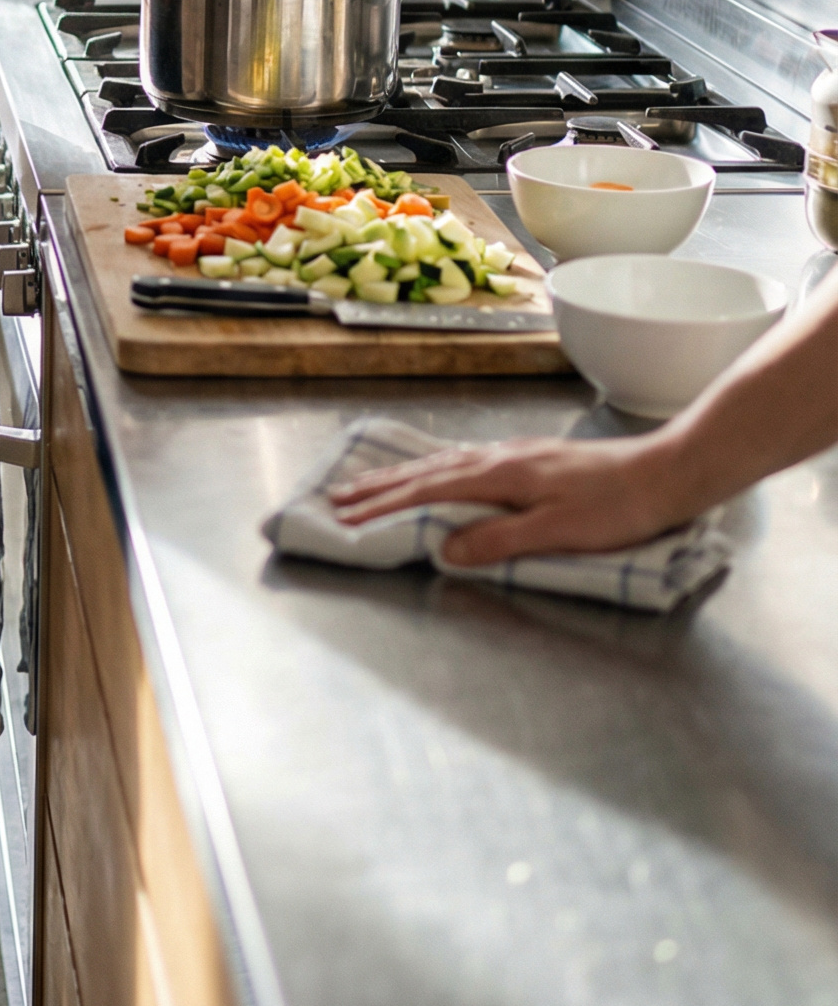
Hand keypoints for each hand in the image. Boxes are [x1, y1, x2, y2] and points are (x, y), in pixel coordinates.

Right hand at [327, 435, 700, 565]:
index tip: (347, 515)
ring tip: (371, 482)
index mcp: (500, 475)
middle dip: (379, 486)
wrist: (667, 474)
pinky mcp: (530, 460)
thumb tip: (444, 549)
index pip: (428, 492)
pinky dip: (433, 467)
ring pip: (442, 463)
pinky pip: (462, 461)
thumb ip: (499, 541)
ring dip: (402, 475)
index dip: (385, 505)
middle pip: (426, 472)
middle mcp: (499, 458)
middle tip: (338, 496)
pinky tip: (435, 471)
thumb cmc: (618, 508)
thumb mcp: (558, 532)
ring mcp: (514, 456)